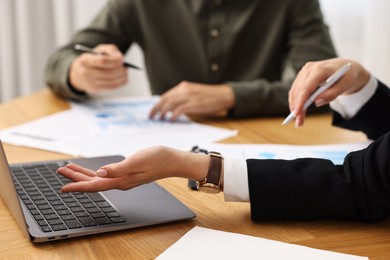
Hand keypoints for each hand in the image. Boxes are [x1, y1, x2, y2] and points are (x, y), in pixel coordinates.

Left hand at [57, 146, 208, 192]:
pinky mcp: (127, 174)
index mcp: (121, 180)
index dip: (78, 185)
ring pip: (98, 178)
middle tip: (61, 171)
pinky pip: (106, 175)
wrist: (173, 161)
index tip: (63, 186)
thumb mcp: (137, 160)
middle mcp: (120, 182)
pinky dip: (95, 172)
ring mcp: (124, 179)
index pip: (95, 185)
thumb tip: (100, 173)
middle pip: (93, 182)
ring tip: (70, 169)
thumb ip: (118, 169)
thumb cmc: (158, 159)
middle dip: (76, 178)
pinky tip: (92, 170)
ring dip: (83, 174)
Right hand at [69, 44, 127, 92]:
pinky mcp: (94, 89)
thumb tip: (119, 57)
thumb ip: (110, 49)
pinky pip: (110, 87)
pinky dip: (119, 83)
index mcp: (86, 60)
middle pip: (108, 73)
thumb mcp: (99, 50)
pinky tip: (123, 79)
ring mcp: (90, 82)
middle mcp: (86, 72)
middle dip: (120, 70)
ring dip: (121, 77)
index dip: (115, 61)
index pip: (103, 61)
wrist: (78, 73)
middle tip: (126, 67)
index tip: (122, 60)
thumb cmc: (92, 59)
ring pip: (110, 81)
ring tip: (125, 73)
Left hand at [149, 81, 234, 120]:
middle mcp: (184, 89)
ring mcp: (189, 96)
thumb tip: (170, 109)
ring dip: (163, 112)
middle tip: (152, 117)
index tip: (152, 111)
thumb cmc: (209, 97)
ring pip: (170, 103)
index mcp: (183, 86)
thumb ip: (182, 98)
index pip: (166, 95)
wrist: (223, 95)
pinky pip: (180, 109)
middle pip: (165, 99)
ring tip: (160, 119)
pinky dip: (174, 115)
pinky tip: (172, 120)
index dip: (157, 104)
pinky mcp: (194, 103)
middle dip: (156, 108)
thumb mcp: (194, 93)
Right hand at [288, 58, 370, 126]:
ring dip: (294, 106)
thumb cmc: (346, 76)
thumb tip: (317, 102)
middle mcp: (309, 68)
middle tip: (299, 122)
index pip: (306, 87)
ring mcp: (304, 72)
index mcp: (320, 69)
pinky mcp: (302, 76)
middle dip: (297, 107)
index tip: (297, 114)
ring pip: (294, 91)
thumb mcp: (345, 85)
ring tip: (299, 120)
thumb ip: (332, 94)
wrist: (344, 67)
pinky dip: (295, 101)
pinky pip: (295, 90)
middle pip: (298, 90)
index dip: (300, 101)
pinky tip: (298, 110)